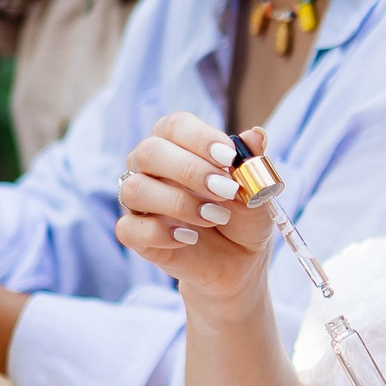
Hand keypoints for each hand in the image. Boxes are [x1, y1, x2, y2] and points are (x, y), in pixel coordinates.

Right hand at [116, 112, 278, 309]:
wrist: (240, 260)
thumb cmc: (243, 216)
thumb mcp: (256, 190)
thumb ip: (252, 162)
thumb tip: (257, 134)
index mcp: (177, 144)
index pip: (174, 125)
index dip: (200, 138)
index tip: (229, 157)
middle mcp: (150, 167)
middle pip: (149, 152)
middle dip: (189, 170)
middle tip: (226, 190)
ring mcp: (140, 201)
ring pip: (135, 189)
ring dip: (179, 203)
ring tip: (214, 216)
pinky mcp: (136, 235)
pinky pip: (129, 229)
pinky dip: (161, 233)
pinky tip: (189, 238)